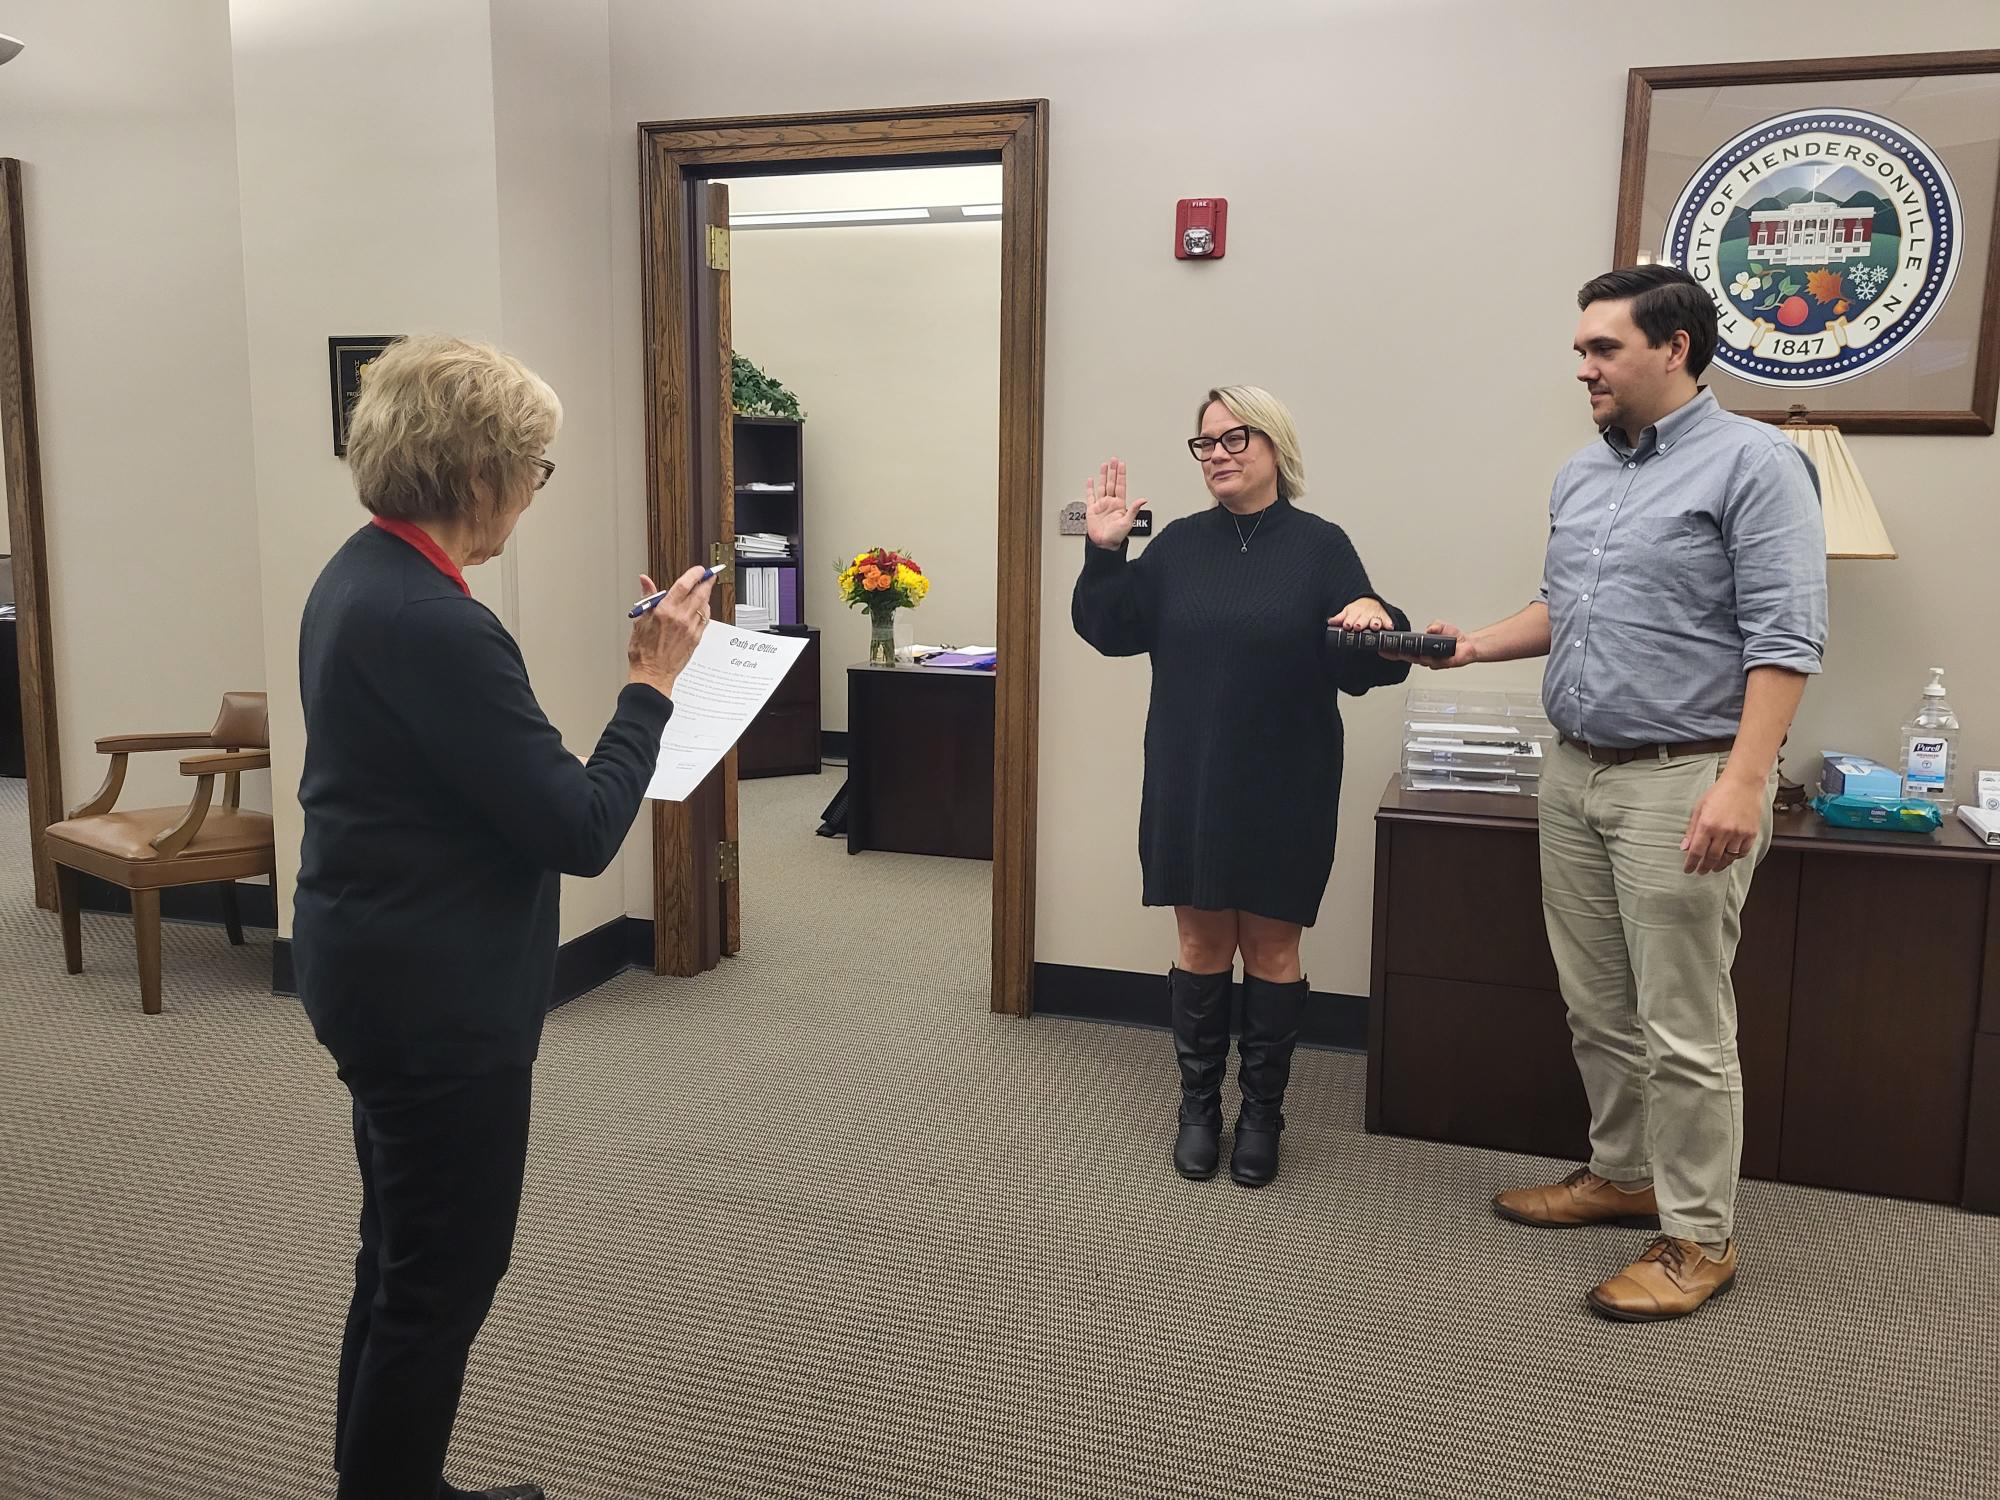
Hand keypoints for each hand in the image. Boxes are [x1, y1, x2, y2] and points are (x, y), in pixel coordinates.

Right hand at [627, 567, 713, 696]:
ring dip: (706, 595)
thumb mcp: (640, 620)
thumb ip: (647, 597)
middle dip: (707, 581)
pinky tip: (701, 608)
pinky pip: (706, 620)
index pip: (685, 585)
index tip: (699, 570)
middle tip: (709, 575)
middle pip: (700, 593)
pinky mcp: (696, 639)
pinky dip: (705, 611)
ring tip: (703, 590)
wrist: (652, 674)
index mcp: (665, 611)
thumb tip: (645, 581)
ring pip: (705, 606)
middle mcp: (681, 618)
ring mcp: (691, 629)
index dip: (695, 574)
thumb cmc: (643, 651)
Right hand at [1084, 459, 1147, 549]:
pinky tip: (1090, 480)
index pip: (1121, 485)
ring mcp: (1101, 505)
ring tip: (1104, 465)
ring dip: (1103, 476)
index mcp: (1119, 504)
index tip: (1122, 464)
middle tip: (1114, 460)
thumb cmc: (1116, 536)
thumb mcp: (1128, 522)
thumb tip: (1143, 499)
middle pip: (1112, 483)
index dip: (1121, 474)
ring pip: (1102, 486)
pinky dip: (1089, 488)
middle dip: (1113, 471)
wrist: (1104, 544)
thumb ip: (1134, 509)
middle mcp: (1110, 503)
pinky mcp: (1092, 510)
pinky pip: (1090, 496)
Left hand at [1329, 596, 1390, 630]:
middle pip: (1363, 619)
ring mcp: (1375, 616)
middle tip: (1358, 626)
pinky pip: (1387, 621)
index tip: (1347, 625)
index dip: (1348, 621)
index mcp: (1355, 612)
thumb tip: (1330, 621)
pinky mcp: (1385, 618)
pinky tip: (1389, 627)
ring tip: (1374, 626)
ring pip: (1376, 620)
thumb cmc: (1358, 610)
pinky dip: (1388, 623)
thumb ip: (1340, 618)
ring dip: (1375, 623)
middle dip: (1360, 622)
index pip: (1351, 617)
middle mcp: (1365, 614)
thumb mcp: (1348, 612)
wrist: (1371, 602)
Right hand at [1386, 618, 1476, 668]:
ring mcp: (1434, 661)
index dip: (1393, 650)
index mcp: (1422, 649)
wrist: (1469, 645)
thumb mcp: (1441, 626)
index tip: (1383, 648)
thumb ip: (1434, 626)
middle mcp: (1426, 657)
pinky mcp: (1444, 663)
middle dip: (1397, 654)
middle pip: (1408, 657)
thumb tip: (1429, 629)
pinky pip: (1435, 662)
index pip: (1404, 650)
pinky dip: (1429, 659)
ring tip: (1402, 652)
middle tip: (1387, 651)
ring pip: (1419, 660)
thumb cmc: (1455, 639)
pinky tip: (1424, 656)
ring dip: (1411, 656)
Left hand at [1681, 774, 1765, 875]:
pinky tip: (1729, 858)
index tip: (1688, 869)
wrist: (1743, 783)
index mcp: (1707, 825)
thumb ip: (1691, 829)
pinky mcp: (1751, 833)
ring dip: (1719, 865)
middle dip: (1704, 867)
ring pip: (1728, 858)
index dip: (1691, 863)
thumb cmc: (1720, 792)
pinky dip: (1735, 858)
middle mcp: (1723, 831)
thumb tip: (1684, 847)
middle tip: (1701, 871)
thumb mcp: (1699, 808)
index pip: (1696, 851)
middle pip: (1712, 858)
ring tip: (1714, 867)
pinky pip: (1742, 852)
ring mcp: (1738, 833)